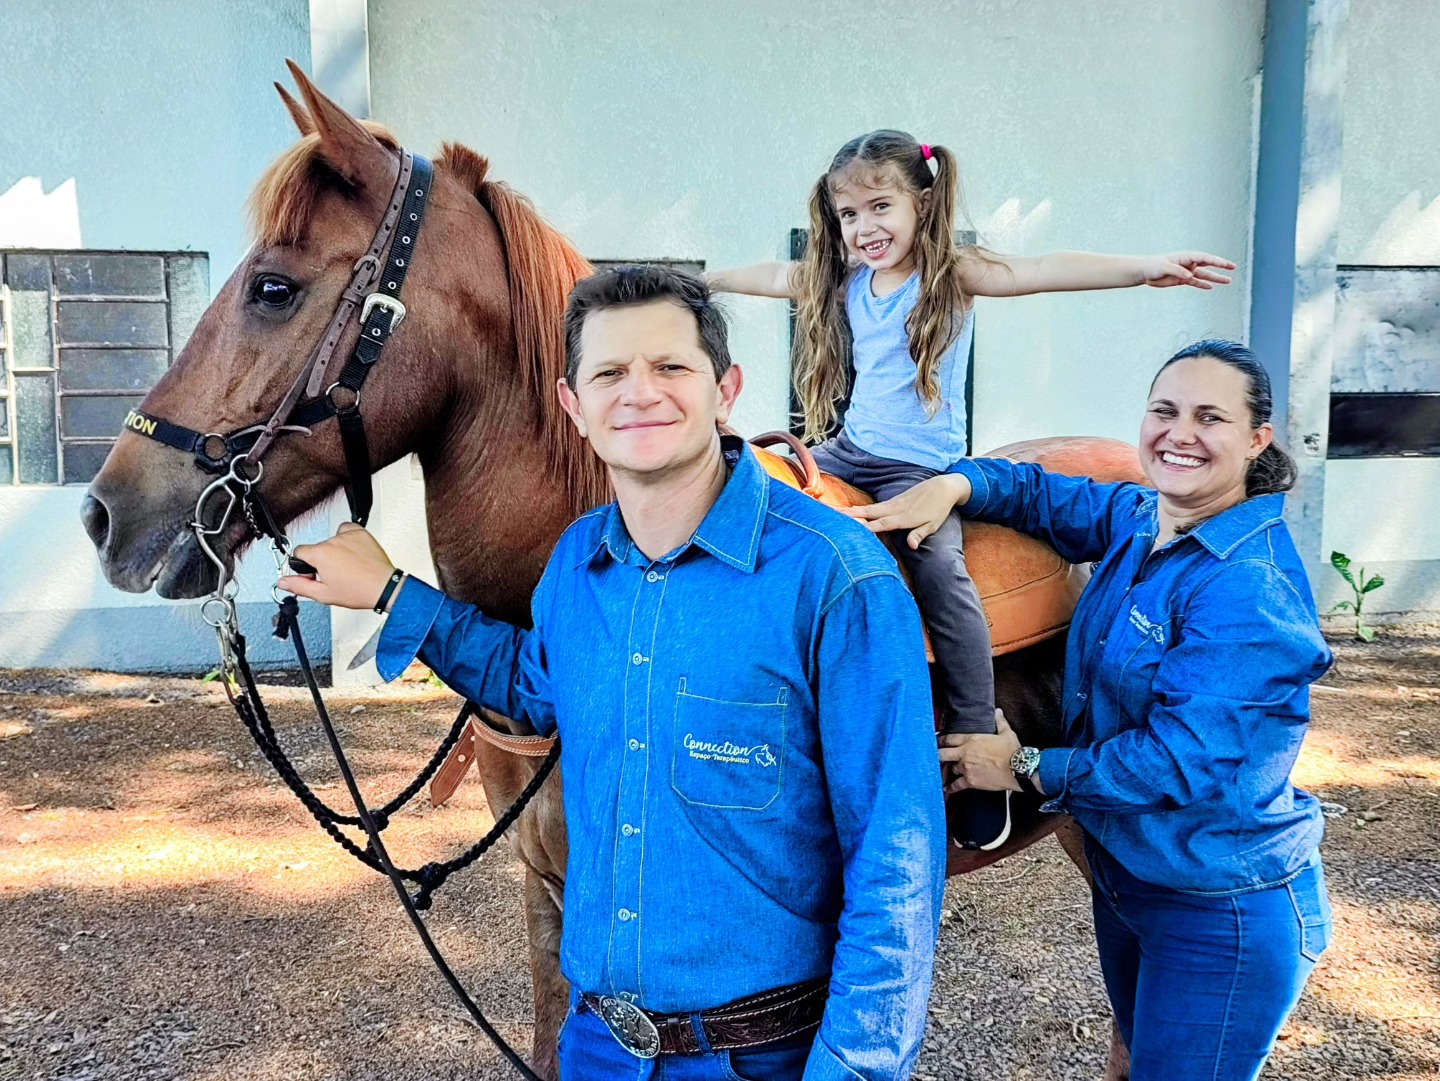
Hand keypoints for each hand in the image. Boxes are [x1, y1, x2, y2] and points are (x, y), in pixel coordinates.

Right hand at [275, 522, 397, 609]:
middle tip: (334, 574)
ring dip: (335, 550)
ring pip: (332, 540)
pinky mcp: (361, 533)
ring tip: (347, 565)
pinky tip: (352, 552)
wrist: (384, 587)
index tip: (313, 572)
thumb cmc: (358, 591)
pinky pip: (347, 530)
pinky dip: (347, 538)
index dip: (304, 565)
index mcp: (320, 555)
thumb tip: (283, 582)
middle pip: (317, 547)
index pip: (299, 552)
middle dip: (321, 559)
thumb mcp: (323, 594)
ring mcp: (347, 536)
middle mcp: (332, 542)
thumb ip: (300, 586)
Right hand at [842, 473, 970, 549]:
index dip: (866, 526)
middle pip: (870, 513)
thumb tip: (911, 546)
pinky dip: (863, 508)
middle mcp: (896, 509)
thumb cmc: (939, 509)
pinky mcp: (895, 500)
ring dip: (853, 510)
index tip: (851, 527)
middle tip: (834, 514)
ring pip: (870, 508)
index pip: (881, 523)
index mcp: (904, 517)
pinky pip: (876, 506)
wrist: (944, 487)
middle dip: (851, 514)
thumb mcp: (933, 524)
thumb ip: (919, 534)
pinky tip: (853, 510)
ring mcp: (894, 503)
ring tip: (836, 511)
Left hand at [938, 709, 1021, 793]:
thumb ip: (999, 722)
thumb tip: (998, 712)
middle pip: (942, 754)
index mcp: (971, 739)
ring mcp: (966, 767)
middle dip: (939, 755)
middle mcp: (965, 753)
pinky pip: (956, 785)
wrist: (1018, 769)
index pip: (949, 738)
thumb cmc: (1012, 751)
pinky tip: (946, 789)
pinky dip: (950, 787)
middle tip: (937, 756)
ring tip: (945, 772)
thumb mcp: (1006, 733)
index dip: (941, 740)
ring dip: (950, 770)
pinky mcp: (970, 781)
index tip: (938, 742)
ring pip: (951, 769)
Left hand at [1141, 252, 1234, 289]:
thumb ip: (1177, 271)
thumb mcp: (1164, 267)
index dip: (1216, 261)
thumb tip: (1190, 275)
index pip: (1204, 258)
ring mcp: (1186, 272)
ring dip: (1215, 278)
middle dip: (1220, 266)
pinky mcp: (1182, 280)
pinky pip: (1195, 282)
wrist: (1144, 272)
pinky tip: (1211, 287)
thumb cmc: (1153, 266)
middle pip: (1208, 264)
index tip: (1225, 264)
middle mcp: (1188, 263)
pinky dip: (1203, 284)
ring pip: (1204, 275)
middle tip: (1233, 268)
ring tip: (1228, 281)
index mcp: (1186, 257)